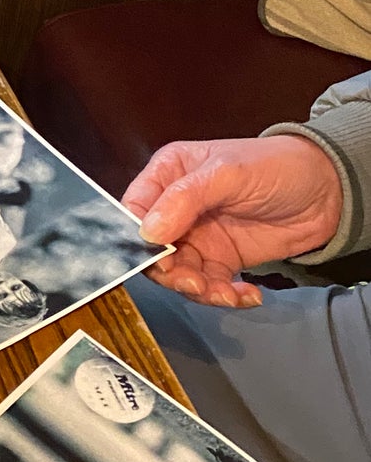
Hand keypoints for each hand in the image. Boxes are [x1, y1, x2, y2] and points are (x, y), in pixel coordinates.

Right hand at [121, 134, 341, 307]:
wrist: (327, 189)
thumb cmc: (276, 165)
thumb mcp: (228, 173)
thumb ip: (185, 198)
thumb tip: (147, 231)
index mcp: (168, 175)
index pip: (135, 209)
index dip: (137, 237)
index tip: (156, 258)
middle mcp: (177, 208)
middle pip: (153, 249)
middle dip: (171, 272)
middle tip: (194, 283)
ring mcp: (199, 236)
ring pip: (181, 273)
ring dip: (199, 290)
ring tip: (224, 293)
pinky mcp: (223, 259)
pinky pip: (211, 285)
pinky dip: (225, 296)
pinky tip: (246, 295)